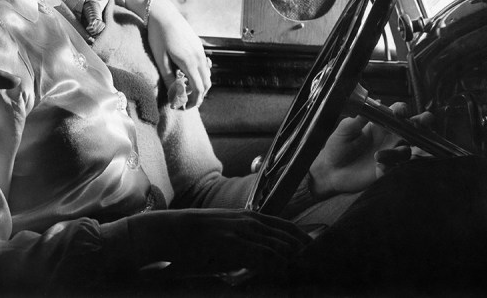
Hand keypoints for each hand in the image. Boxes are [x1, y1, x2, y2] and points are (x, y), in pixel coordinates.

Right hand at [128, 209, 310, 274]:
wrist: (168, 231)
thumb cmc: (193, 237)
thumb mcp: (221, 233)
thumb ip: (240, 242)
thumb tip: (254, 256)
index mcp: (244, 217)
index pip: (280, 223)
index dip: (298, 234)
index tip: (313, 245)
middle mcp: (245, 221)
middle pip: (282, 233)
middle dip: (301, 246)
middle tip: (317, 257)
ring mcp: (238, 231)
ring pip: (274, 243)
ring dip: (292, 255)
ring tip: (306, 265)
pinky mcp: (229, 244)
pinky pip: (258, 254)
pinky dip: (273, 261)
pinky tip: (283, 269)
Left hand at [146, 0, 210, 107]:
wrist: (163, 14)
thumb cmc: (159, 36)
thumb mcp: (160, 59)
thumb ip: (169, 78)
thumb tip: (174, 95)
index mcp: (190, 62)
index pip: (199, 88)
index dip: (194, 101)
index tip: (184, 108)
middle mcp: (199, 57)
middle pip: (207, 83)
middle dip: (199, 95)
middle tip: (186, 102)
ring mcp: (201, 51)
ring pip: (207, 74)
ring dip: (199, 85)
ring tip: (184, 88)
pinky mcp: (199, 46)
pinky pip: (204, 65)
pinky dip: (199, 74)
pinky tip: (185, 74)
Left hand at [308, 101, 433, 197]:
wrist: (331, 171)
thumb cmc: (337, 146)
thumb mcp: (345, 130)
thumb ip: (360, 118)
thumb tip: (376, 102)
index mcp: (379, 125)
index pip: (397, 113)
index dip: (402, 110)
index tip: (400, 112)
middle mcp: (388, 138)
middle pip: (412, 129)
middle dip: (422, 123)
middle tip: (425, 120)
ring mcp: (390, 154)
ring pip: (407, 150)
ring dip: (397, 152)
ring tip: (378, 156)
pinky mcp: (387, 170)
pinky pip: (397, 167)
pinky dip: (390, 166)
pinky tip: (378, 168)